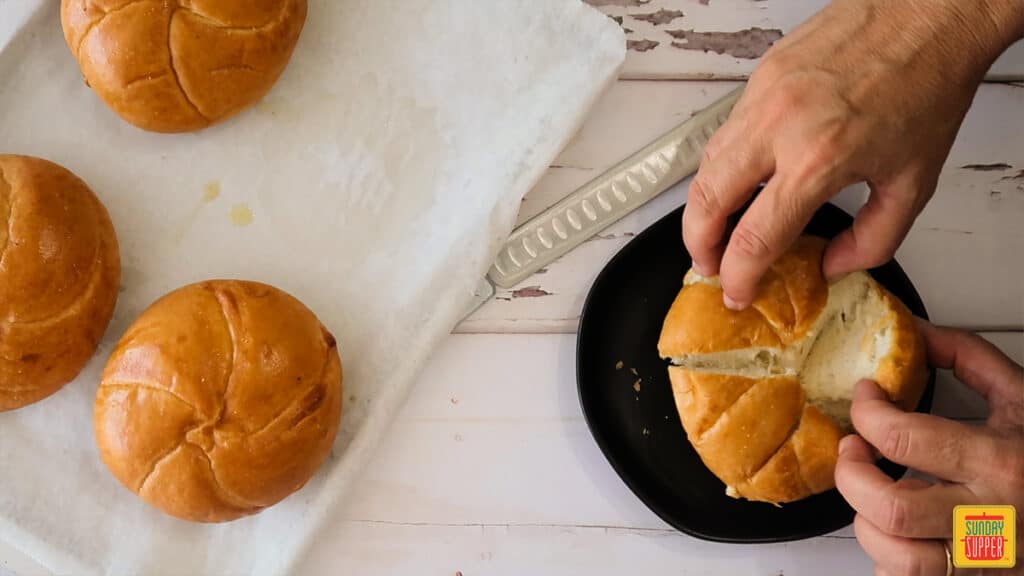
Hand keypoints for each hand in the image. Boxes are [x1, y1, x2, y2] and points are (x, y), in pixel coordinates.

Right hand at [683, 0, 1023, 309]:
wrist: (929, 16)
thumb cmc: (927, 87)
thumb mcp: (914, 182)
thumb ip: (873, 240)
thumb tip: (831, 264)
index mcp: (817, 160)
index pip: (755, 236)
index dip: (739, 275)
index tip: (737, 291)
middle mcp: (779, 127)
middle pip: (707, 201)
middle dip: (698, 245)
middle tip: (708, 265)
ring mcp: (763, 97)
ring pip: (706, 164)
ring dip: (703, 206)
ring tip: (717, 229)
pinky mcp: (761, 75)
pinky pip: (726, 131)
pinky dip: (723, 165)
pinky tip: (740, 180)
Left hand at [835, 321, 1023, 575]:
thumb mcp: (1023, 395)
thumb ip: (966, 356)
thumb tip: (912, 332)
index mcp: (1001, 464)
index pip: (903, 439)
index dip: (866, 411)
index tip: (865, 398)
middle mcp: (991, 519)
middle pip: (888, 507)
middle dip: (853, 474)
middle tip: (854, 451)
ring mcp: (985, 559)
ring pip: (895, 556)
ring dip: (866, 521)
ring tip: (870, 492)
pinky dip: (887, 559)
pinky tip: (895, 530)